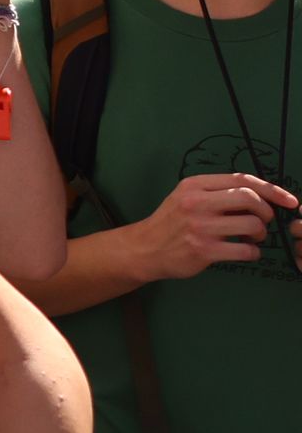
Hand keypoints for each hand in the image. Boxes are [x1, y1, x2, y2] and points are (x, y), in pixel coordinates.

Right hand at [119, 166, 299, 280]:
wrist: (145, 248)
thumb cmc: (172, 222)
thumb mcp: (186, 197)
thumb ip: (216, 193)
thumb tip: (258, 196)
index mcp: (194, 185)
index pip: (241, 180)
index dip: (272, 190)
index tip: (290, 201)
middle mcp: (196, 202)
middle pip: (250, 199)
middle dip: (266, 212)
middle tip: (262, 223)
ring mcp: (200, 227)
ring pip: (252, 225)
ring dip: (261, 234)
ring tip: (251, 239)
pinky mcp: (204, 250)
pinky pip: (246, 250)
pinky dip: (253, 252)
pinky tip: (245, 252)